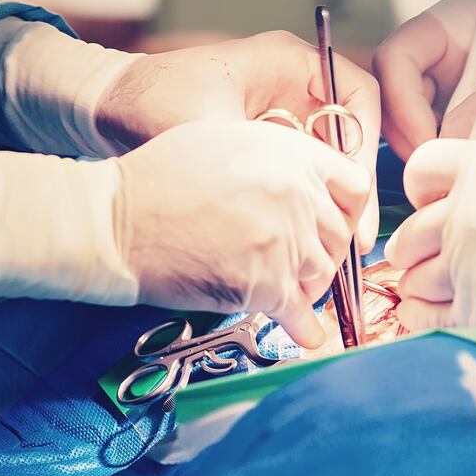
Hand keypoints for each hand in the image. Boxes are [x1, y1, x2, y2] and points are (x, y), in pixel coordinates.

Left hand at [96, 30, 381, 251]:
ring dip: (334, 203)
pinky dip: (308, 208)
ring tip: (336, 251)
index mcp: (289, 62)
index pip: (358, 95)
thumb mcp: (211, 127)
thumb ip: (258, 156)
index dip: (368, 143)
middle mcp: (294, 86)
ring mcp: (283, 116)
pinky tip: (306, 242)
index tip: (359, 189)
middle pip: (350, 135)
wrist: (106, 109)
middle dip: (354, 187)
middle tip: (357, 240)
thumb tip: (302, 198)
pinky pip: (303, 176)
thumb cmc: (152, 100)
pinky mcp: (268, 145)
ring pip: (330, 161)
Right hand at [116, 120, 370, 346]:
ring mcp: (285, 241)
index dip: (350, 210)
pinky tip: (308, 335)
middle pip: (340, 235)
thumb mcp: (226, 140)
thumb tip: (296, 182)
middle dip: (327, 253)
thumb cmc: (158, 178)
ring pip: (322, 274)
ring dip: (310, 287)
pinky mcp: (266, 284)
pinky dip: (306, 329)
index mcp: (291, 154)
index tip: (339, 224)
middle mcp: (297, 195)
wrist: (120, 220)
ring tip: (289, 290)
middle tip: (307, 263)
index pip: (354, 185)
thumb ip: (274, 159)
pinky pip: (301, 314)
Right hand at [373, 0, 475, 159]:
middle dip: (407, 132)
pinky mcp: (452, 116)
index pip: (397, 57)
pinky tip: (460, 175)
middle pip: (391, 94)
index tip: (428, 141)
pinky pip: (427, 139)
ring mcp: (442, 86)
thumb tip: (453, 137)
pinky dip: (437, 159)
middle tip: (435, 167)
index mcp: (450, 25)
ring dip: (421, 150)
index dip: (401, 101)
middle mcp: (437, 54)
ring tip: (454, 173)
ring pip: (404, 122)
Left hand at [384, 139, 475, 370]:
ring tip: (439, 290)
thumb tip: (468, 199)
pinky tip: (435, 314)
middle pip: (409, 232)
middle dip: (414, 246)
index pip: (421, 167)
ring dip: (420, 285)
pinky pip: (425, 319)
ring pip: (413, 278)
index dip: (422, 186)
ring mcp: (466, 268)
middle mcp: (466, 215)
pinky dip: (423, 317)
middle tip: (428, 256)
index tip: (431, 202)